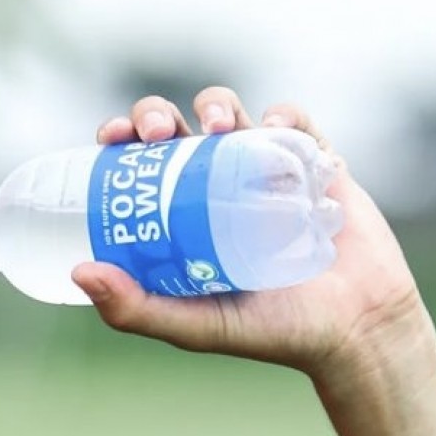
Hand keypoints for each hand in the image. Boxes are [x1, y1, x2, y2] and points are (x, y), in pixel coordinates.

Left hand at [71, 89, 435, 387]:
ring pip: (228, 112)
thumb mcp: (197, 326)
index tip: (112, 138)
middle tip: (156, 132)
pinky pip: (294, 122)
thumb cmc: (273, 331)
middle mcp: (216, 184)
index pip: (137, 164)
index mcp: (180, 213)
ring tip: (217, 125)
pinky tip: (271, 127)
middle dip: (156, 113)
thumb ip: (138, 309)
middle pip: (173, 128)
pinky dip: (282, 114)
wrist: (357, 331)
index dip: (120, 139)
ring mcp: (266, 169)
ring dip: (215, 103)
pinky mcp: (315, 162)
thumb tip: (79, 272)